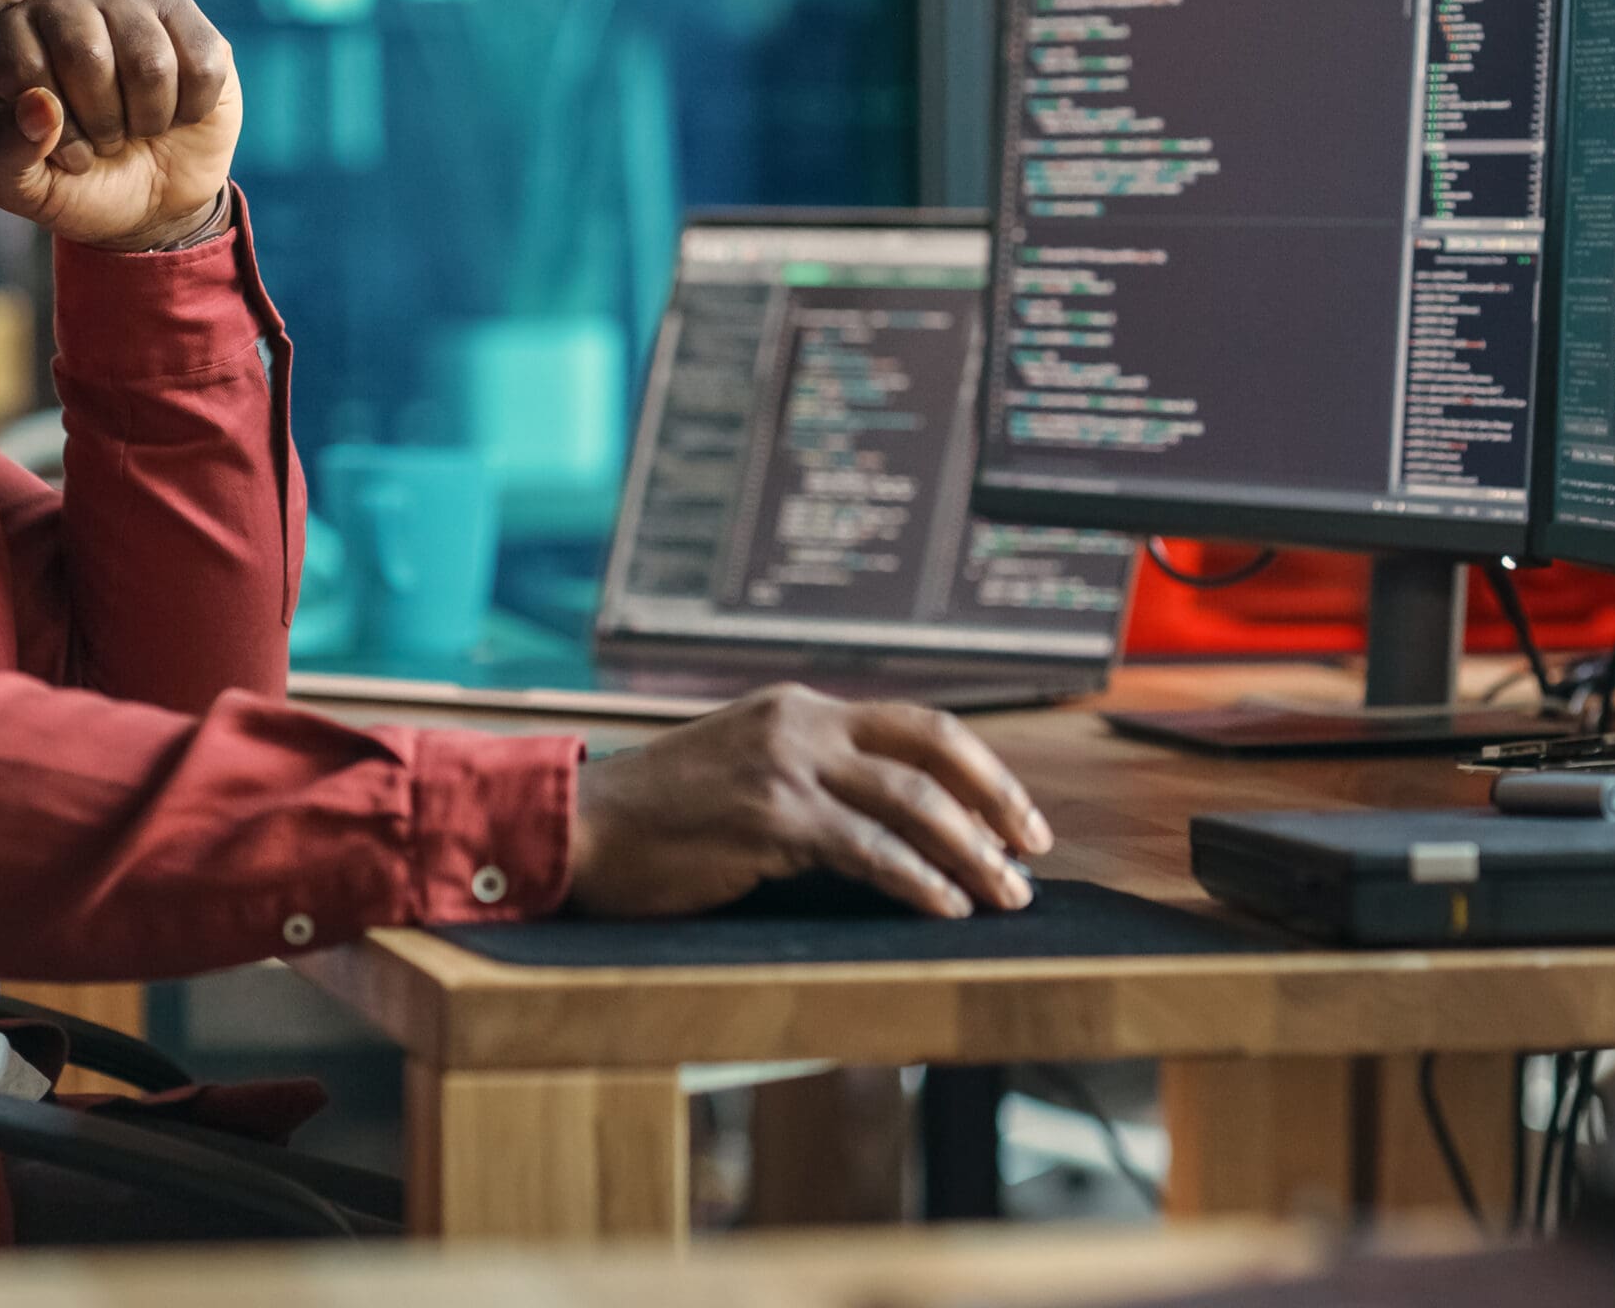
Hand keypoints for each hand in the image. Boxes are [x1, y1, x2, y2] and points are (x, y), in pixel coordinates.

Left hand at [0, 0, 243, 251]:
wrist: (151, 199)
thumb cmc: (79, 183)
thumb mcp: (24, 188)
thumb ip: (7, 153)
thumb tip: (39, 105)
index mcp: (12, 33)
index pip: (22, 66)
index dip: (47, 128)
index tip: (59, 150)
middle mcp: (66, 2)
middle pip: (88, 56)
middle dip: (102, 122)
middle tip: (104, 139)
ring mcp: (129, 3)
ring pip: (150, 64)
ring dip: (148, 119)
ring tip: (138, 126)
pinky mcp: (184, 16)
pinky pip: (201, 66)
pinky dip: (190, 110)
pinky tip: (176, 110)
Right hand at [565, 685, 1053, 918]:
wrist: (579, 828)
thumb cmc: (662, 820)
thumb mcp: (747, 772)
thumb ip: (815, 780)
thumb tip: (902, 831)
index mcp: (801, 708)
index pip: (920, 724)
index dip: (982, 770)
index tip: (1022, 816)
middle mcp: (801, 723)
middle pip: (933, 750)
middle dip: (998, 803)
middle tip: (1035, 853)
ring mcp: (785, 767)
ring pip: (911, 802)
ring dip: (972, 854)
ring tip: (1007, 896)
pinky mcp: (770, 818)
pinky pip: (868, 849)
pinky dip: (918, 880)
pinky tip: (946, 906)